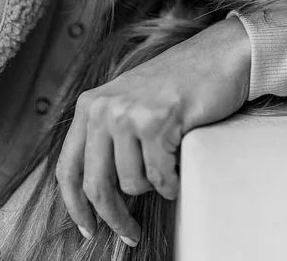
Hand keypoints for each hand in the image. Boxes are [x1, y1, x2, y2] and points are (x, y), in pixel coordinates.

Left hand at [55, 17, 250, 245]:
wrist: (219, 55)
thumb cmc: (179, 83)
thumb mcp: (129, 100)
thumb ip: (107, 133)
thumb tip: (96, 192)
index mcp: (91, 105)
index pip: (67, 168)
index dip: (75, 206)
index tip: (88, 227)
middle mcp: (104, 108)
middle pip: (96, 185)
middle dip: (114, 216)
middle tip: (130, 232)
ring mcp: (130, 114)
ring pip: (133, 184)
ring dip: (154, 187)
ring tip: (168, 168)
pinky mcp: (158, 122)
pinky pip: (160, 176)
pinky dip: (172, 183)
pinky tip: (180, 168)